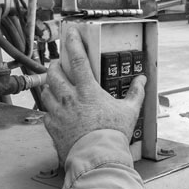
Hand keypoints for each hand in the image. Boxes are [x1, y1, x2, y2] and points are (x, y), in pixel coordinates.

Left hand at [41, 29, 145, 162]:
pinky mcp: (52, 126)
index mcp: (87, 90)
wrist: (97, 156)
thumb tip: (142, 79)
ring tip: (57, 87)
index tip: (69, 32)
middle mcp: (69, 98)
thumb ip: (135, 93)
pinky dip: (50, 109)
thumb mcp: (129, 111)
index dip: (73, 42)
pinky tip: (57, 112)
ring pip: (46, 91)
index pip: (77, 59)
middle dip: (55, 65)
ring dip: (50, 86)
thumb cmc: (113, 134)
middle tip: (59, 64)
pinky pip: (46, 113)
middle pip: (54, 72)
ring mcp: (58, 112)